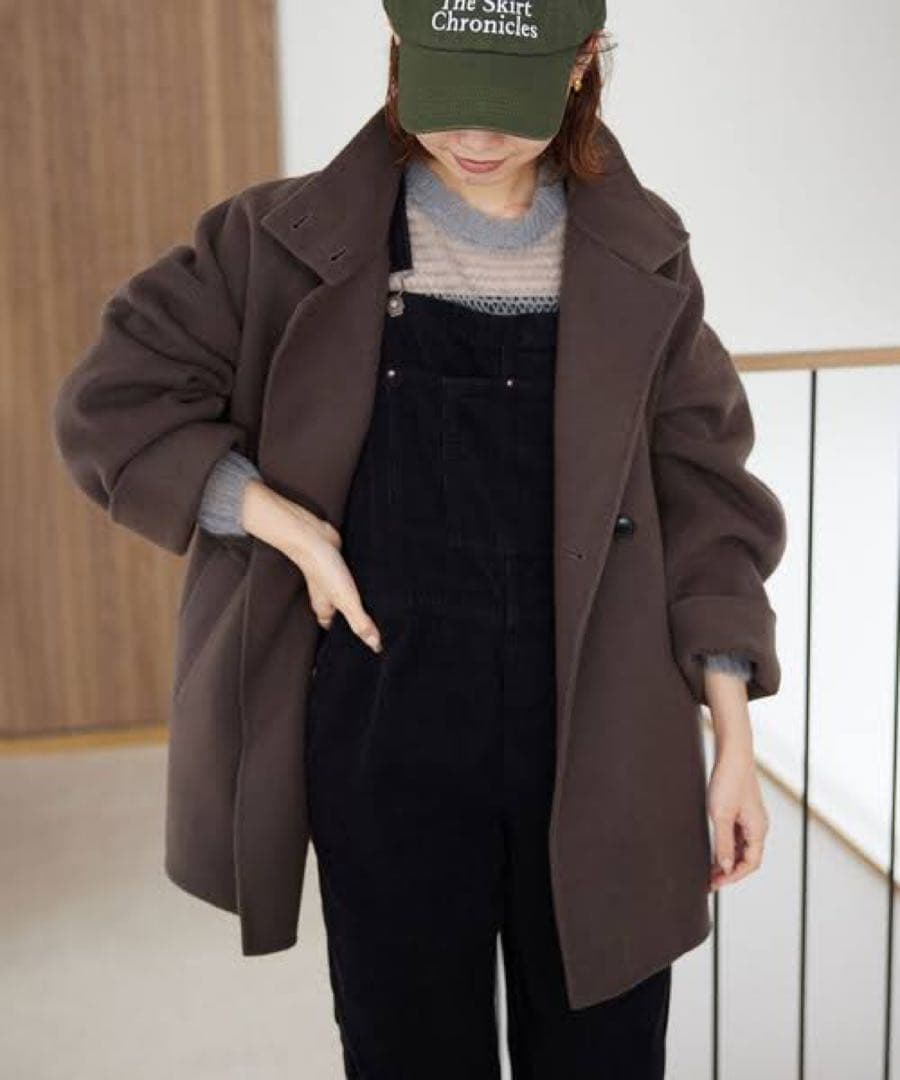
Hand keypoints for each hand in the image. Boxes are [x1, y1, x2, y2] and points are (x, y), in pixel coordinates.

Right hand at [241, 478, 382, 652]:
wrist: (313, 536)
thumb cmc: (324, 569)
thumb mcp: (346, 601)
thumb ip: (360, 622)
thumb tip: (375, 645)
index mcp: (325, 610)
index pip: (337, 631)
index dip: (349, 638)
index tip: (367, 645)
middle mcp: (328, 597)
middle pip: (343, 614)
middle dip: (357, 619)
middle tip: (380, 626)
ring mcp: (333, 581)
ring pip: (347, 595)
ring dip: (361, 599)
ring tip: (383, 606)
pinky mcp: (340, 565)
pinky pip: (351, 578)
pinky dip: (360, 582)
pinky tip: (375, 581)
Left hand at [706, 743, 768, 890]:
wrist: (732, 753)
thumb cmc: (728, 781)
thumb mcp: (721, 816)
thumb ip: (724, 844)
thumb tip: (725, 867)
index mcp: (758, 830)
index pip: (750, 864)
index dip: (733, 876)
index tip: (715, 883)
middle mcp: (758, 826)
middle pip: (747, 858)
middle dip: (729, 871)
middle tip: (709, 880)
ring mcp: (751, 818)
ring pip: (742, 847)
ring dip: (727, 859)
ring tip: (708, 868)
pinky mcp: (743, 810)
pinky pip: (738, 835)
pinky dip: (727, 845)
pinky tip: (714, 848)